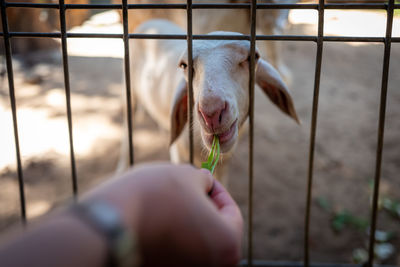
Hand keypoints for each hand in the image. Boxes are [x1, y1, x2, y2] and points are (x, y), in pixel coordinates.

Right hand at [85, 163, 242, 266]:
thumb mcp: (187, 175)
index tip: (203, 179)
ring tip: (167, 201)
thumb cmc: (153, 196)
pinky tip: (155, 218)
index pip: (232, 212)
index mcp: (227, 244)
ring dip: (186, 219)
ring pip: (194, 241)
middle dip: (202, 206)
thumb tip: (204, 184)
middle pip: (213, 229)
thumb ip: (204, 180)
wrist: (108, 225)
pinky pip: (175, 252)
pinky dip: (171, 235)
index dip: (218, 190)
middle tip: (186, 188)